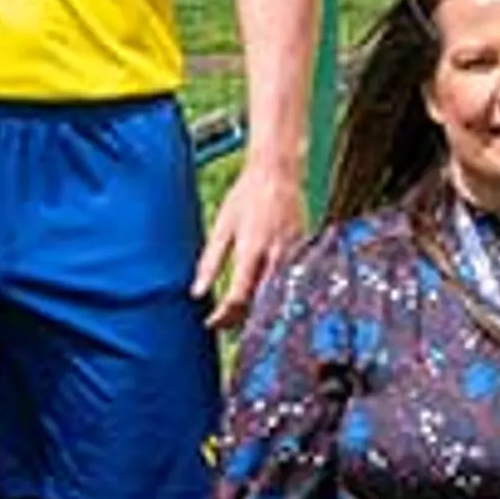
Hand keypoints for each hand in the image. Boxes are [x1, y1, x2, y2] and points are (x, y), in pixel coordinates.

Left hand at [192, 162, 307, 329]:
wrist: (277, 172)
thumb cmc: (246, 196)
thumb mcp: (223, 227)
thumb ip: (210, 261)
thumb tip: (197, 292)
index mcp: (252, 250)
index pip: (239, 296)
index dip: (224, 315)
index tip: (210, 322)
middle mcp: (275, 255)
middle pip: (260, 302)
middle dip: (241, 320)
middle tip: (223, 326)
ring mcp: (293, 254)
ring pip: (276, 295)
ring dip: (257, 310)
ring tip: (238, 319)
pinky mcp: (303, 250)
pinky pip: (288, 281)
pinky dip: (273, 293)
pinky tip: (261, 299)